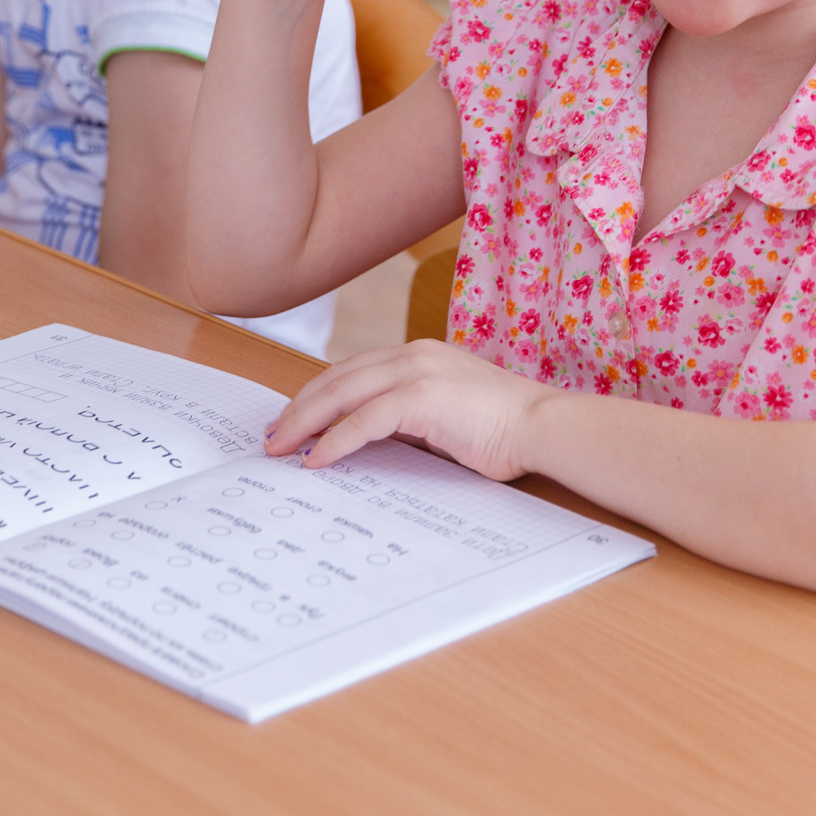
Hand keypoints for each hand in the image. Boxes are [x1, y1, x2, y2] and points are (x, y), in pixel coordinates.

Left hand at [265, 340, 552, 479]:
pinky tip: (316, 460)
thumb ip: (407, 420)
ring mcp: (416, 371)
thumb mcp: (445, 418)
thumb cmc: (504, 430)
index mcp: (419, 355)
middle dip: (299, 408)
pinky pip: (363, 421)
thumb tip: (365, 441)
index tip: (292, 420)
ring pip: (341, 394)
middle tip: (272, 436)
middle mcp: (412, 355)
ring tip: (280, 448)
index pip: (352, 371)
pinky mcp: (421, 397)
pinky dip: (335, 441)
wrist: (544, 426)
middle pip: (336, 378)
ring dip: (305, 423)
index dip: (317, 395)